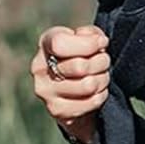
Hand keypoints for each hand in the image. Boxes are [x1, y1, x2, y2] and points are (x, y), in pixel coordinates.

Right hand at [31, 24, 109, 140]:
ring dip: (103, 79)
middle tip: (104, 61)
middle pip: (79, 66)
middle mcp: (39, 68)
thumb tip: (97, 41)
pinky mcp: (57, 110)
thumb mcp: (86, 38)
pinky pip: (92, 102)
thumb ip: (90, 34)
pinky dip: (102, 95)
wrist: (74, 90)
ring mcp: (46, 91)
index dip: (88, 44)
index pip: (60, 43)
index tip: (102, 43)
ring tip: (101, 76)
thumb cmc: (83, 56)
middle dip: (102, 62)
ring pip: (88, 85)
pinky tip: (97, 91)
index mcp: (45, 44)